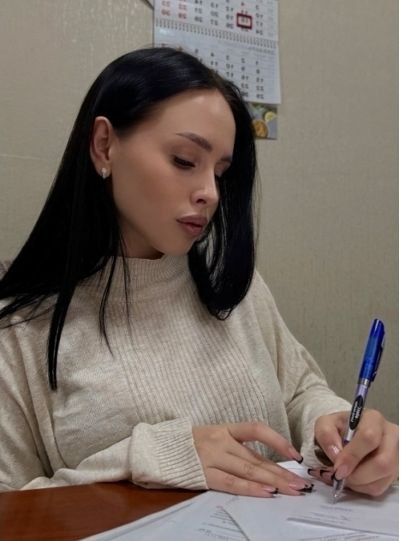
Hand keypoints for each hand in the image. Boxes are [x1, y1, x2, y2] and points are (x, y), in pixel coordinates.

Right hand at [192, 422, 312, 496]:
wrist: (157, 449)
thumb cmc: (188, 445)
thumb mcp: (213, 437)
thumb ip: (236, 448)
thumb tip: (266, 465)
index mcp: (224, 428)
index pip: (256, 429)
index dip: (278, 441)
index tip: (295, 454)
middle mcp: (220, 441)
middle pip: (257, 458)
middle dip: (282, 472)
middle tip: (302, 483)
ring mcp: (212, 458)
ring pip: (249, 470)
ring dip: (273, 482)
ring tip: (292, 490)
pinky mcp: (204, 474)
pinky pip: (231, 483)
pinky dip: (250, 488)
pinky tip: (267, 493)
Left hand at [310, 409, 397, 495]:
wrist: (346, 435)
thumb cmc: (338, 428)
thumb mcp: (325, 424)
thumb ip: (326, 434)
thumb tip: (336, 454)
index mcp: (373, 419)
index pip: (369, 438)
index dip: (353, 456)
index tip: (338, 468)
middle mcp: (390, 436)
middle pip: (382, 462)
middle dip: (357, 475)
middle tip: (340, 476)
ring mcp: (395, 455)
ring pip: (383, 477)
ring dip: (359, 483)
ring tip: (344, 476)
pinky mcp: (393, 471)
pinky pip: (380, 486)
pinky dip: (362, 488)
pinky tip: (352, 479)